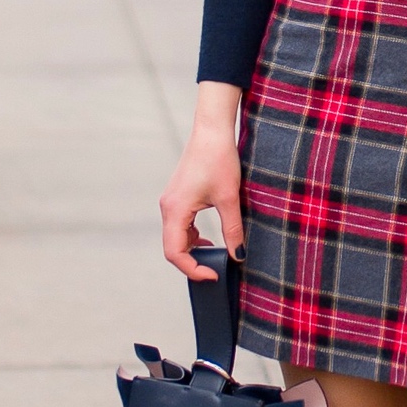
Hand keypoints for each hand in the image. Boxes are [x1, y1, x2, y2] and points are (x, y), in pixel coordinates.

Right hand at [159, 84, 244, 279]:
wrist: (212, 131)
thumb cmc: (219, 160)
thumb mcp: (229, 198)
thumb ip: (233, 229)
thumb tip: (238, 255)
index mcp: (175, 210)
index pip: (174, 252)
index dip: (192, 269)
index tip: (213, 274)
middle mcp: (168, 207)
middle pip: (172, 247)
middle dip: (192, 262)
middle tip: (215, 269)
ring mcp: (171, 202)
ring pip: (175, 237)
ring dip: (192, 249)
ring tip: (215, 254)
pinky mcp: (178, 197)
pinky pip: (179, 225)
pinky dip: (192, 236)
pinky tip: (209, 237)